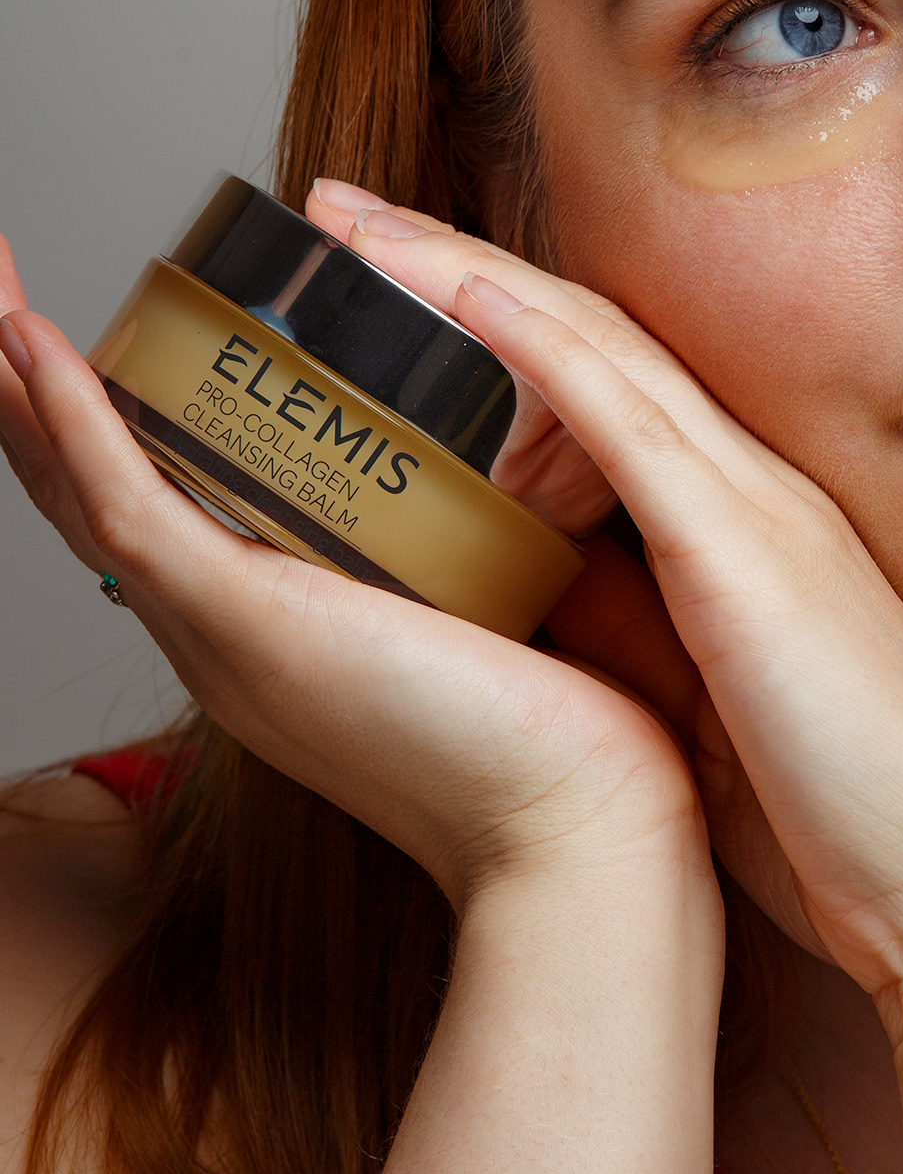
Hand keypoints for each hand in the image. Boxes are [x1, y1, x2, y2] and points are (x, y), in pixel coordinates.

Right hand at [0, 231, 711, 912]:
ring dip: (20, 383)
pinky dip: (76, 422)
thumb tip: (482, 501)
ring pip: (78, 491)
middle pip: (84, 497)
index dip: (99, 426)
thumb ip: (456, 567)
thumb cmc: (553, 747)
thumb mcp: (484, 626)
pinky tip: (38, 350)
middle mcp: (216, 636)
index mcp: (261, 636)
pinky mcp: (245, 622)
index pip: (150, 513)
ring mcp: (218, 630)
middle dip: (27, 393)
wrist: (576, 837)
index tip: (80, 336)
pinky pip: (128, 507)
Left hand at [297, 186, 902, 1040]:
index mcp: (744, 523)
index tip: (379, 280)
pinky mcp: (750, 563)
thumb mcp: (706, 701)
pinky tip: (468, 300)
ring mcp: (757, 513)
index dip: (488, 314)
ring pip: (595, 351)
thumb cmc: (843, 820)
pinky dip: (546, 356)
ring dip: (466, 277)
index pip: (599, 376)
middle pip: (583, 332)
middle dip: (451, 262)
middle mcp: (752, 489)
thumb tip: (526, 584)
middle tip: (334, 216)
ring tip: (353, 231)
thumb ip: (631, 626)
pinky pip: (634, 430)